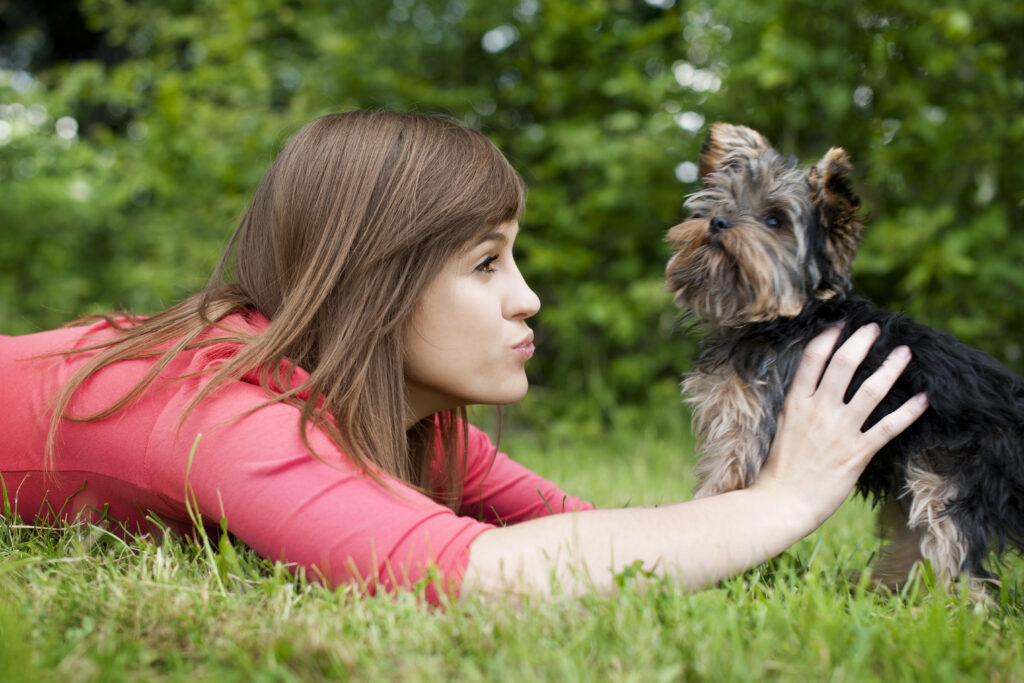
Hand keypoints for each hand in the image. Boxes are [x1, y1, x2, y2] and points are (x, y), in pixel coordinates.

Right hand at [756, 323, 928, 528]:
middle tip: (875, 328)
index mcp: (796, 403)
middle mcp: (818, 411)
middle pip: (843, 364)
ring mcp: (839, 431)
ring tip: (905, 353)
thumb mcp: (783, 428)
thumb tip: (813, 390)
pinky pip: (889, 427)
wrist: (780, 502)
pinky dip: (908, 411)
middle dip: (862, 341)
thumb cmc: (778, 470)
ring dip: (891, 368)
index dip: (828, 337)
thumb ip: (799, 407)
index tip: (841, 324)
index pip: (812, 359)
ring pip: (871, 390)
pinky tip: (923, 399)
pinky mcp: (857, 453)